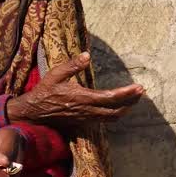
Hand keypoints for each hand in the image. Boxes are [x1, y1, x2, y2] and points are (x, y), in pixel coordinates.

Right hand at [6, 52, 145, 125]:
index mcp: (82, 98)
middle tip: (141, 92)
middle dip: (131, 101)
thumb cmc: (44, 92)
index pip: (110, 97)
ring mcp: (86, 118)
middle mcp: (87, 110)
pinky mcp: (84, 121)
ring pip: (112, 117)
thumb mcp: (55, 74)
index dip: (126, 94)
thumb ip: (72, 65)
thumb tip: (86, 55)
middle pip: (116, 110)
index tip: (139, 87)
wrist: (34, 113)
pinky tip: (119, 107)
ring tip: (134, 99)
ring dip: (125, 109)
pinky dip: (116, 113)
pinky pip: (104, 120)